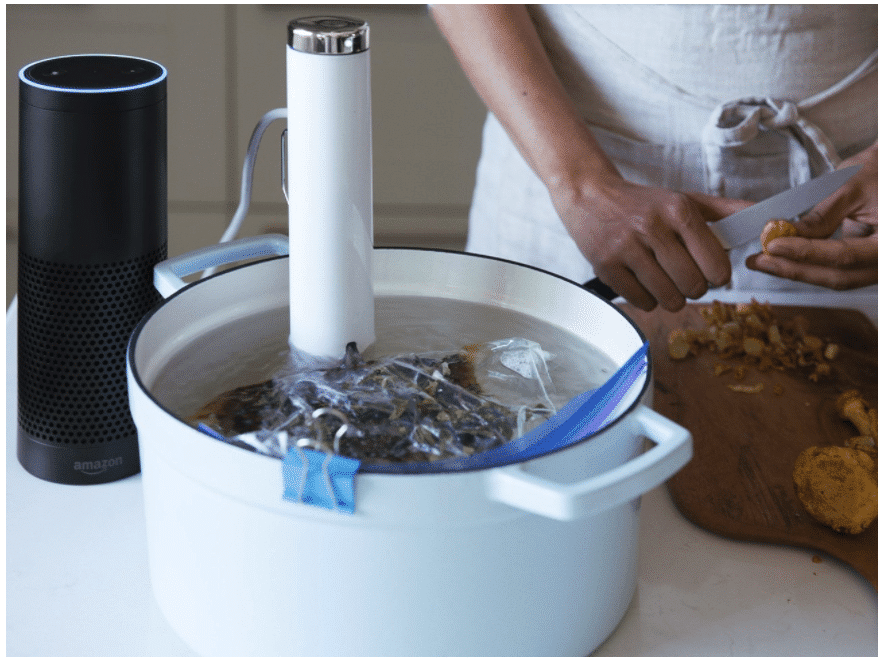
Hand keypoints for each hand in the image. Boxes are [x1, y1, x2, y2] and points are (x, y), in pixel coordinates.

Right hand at [550, 175, 746, 311]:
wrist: (590, 197)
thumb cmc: (643, 204)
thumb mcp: (684, 200)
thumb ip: (726, 212)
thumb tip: (767, 219)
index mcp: (678, 210)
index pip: (715, 263)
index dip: (719, 276)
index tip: (712, 273)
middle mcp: (652, 228)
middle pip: (693, 285)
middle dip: (695, 288)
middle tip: (685, 277)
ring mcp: (626, 249)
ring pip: (668, 298)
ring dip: (671, 297)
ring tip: (664, 280)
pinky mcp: (606, 267)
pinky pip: (642, 302)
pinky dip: (647, 299)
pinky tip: (643, 281)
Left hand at [745, 143, 877, 289]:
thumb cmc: (883, 169)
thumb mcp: (851, 187)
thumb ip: (820, 217)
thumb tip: (785, 234)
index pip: (844, 255)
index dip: (805, 253)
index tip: (773, 246)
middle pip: (838, 276)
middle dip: (794, 269)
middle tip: (760, 261)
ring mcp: (880, 266)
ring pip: (837, 278)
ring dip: (798, 271)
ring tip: (765, 261)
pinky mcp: (869, 264)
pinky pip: (840, 271)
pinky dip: (811, 266)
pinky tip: (784, 260)